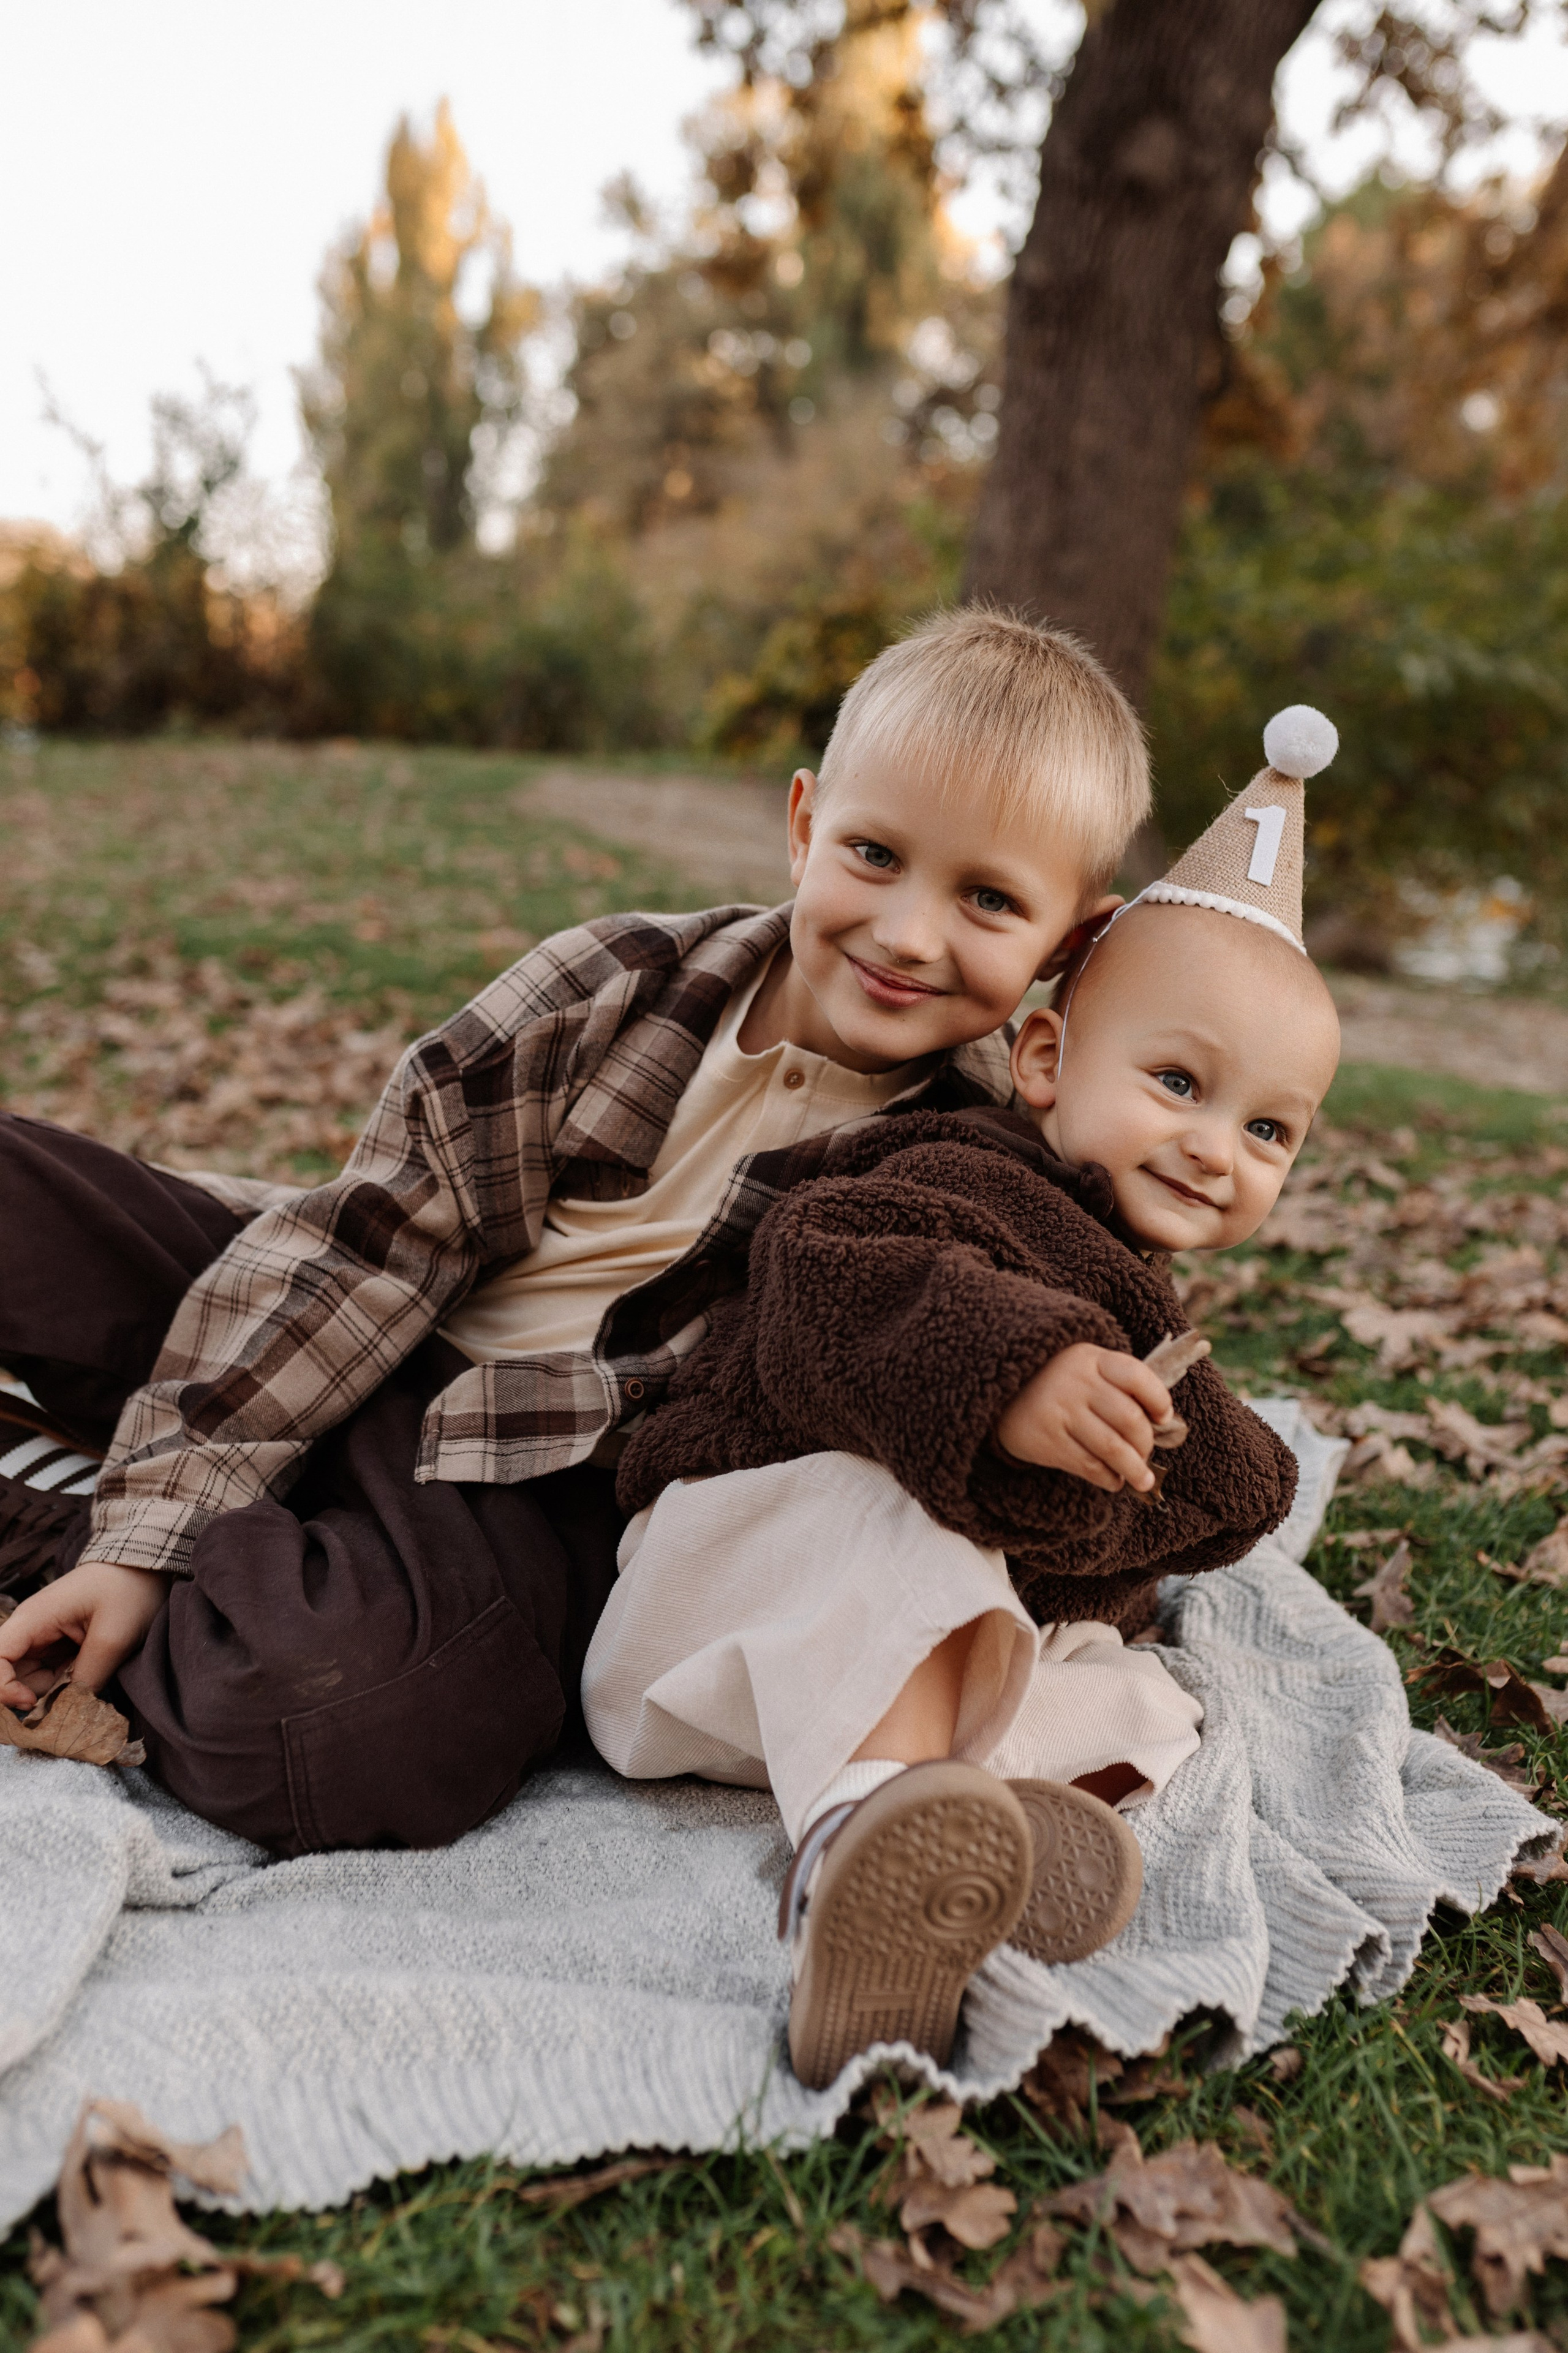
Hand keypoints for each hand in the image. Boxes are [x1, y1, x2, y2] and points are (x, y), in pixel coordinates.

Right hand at [0, 1562, 167, 1709]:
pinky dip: (67, 1682)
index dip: (4, 1688)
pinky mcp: (59, 1644)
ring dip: (56, 1689)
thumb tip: (69, 1710)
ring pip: (32, 1680)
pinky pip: (52, 1674)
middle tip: (75, 1692)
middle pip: (11, 1675)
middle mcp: (30, 1629)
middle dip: (36, 1694)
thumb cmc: (129, 1590)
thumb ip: (86, 1677)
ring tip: (92, 1673)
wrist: (147, 1567)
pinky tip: (92, 1671)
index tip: (33, 1702)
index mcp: (33, 1619)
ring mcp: (44, 1637)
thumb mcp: (113, 1636)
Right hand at [994, 1344, 1171, 1493]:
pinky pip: (1088, 1465)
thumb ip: (1117, 1385)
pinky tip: (1113, 1481)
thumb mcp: (1084, 1367)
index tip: (1163, 1418)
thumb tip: (1160, 1424)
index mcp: (1091, 1359)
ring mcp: (1060, 1411)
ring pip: (1112, 1447)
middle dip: (1146, 1443)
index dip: (1159, 1400)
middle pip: (1129, 1418)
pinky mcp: (1046, 1440)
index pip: (1137, 1376)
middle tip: (1147, 1455)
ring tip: (1143, 1480)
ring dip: (1134, 1469)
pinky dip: (1108, 1478)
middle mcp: (1076, 1383)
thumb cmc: (1055, 1382)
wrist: (998, 1392)